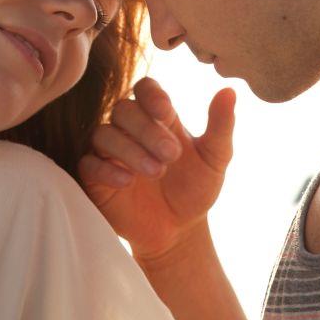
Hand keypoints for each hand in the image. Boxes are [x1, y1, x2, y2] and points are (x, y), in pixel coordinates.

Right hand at [78, 77, 235, 258]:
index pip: (144, 88)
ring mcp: (110, 153)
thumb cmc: (196, 189)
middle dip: (146, 129)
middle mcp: (130, 130)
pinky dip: (106, 170)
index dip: (151, 95)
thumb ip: (221, 126)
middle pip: (123, 110)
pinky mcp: (95, 179)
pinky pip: (89, 165)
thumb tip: (230, 92)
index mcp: (158, 118)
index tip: (166, 112)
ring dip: (129, 150)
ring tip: (156, 171)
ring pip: (103, 134)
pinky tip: (128, 181)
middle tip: (171, 155)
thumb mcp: (215, 158)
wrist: (179, 231)